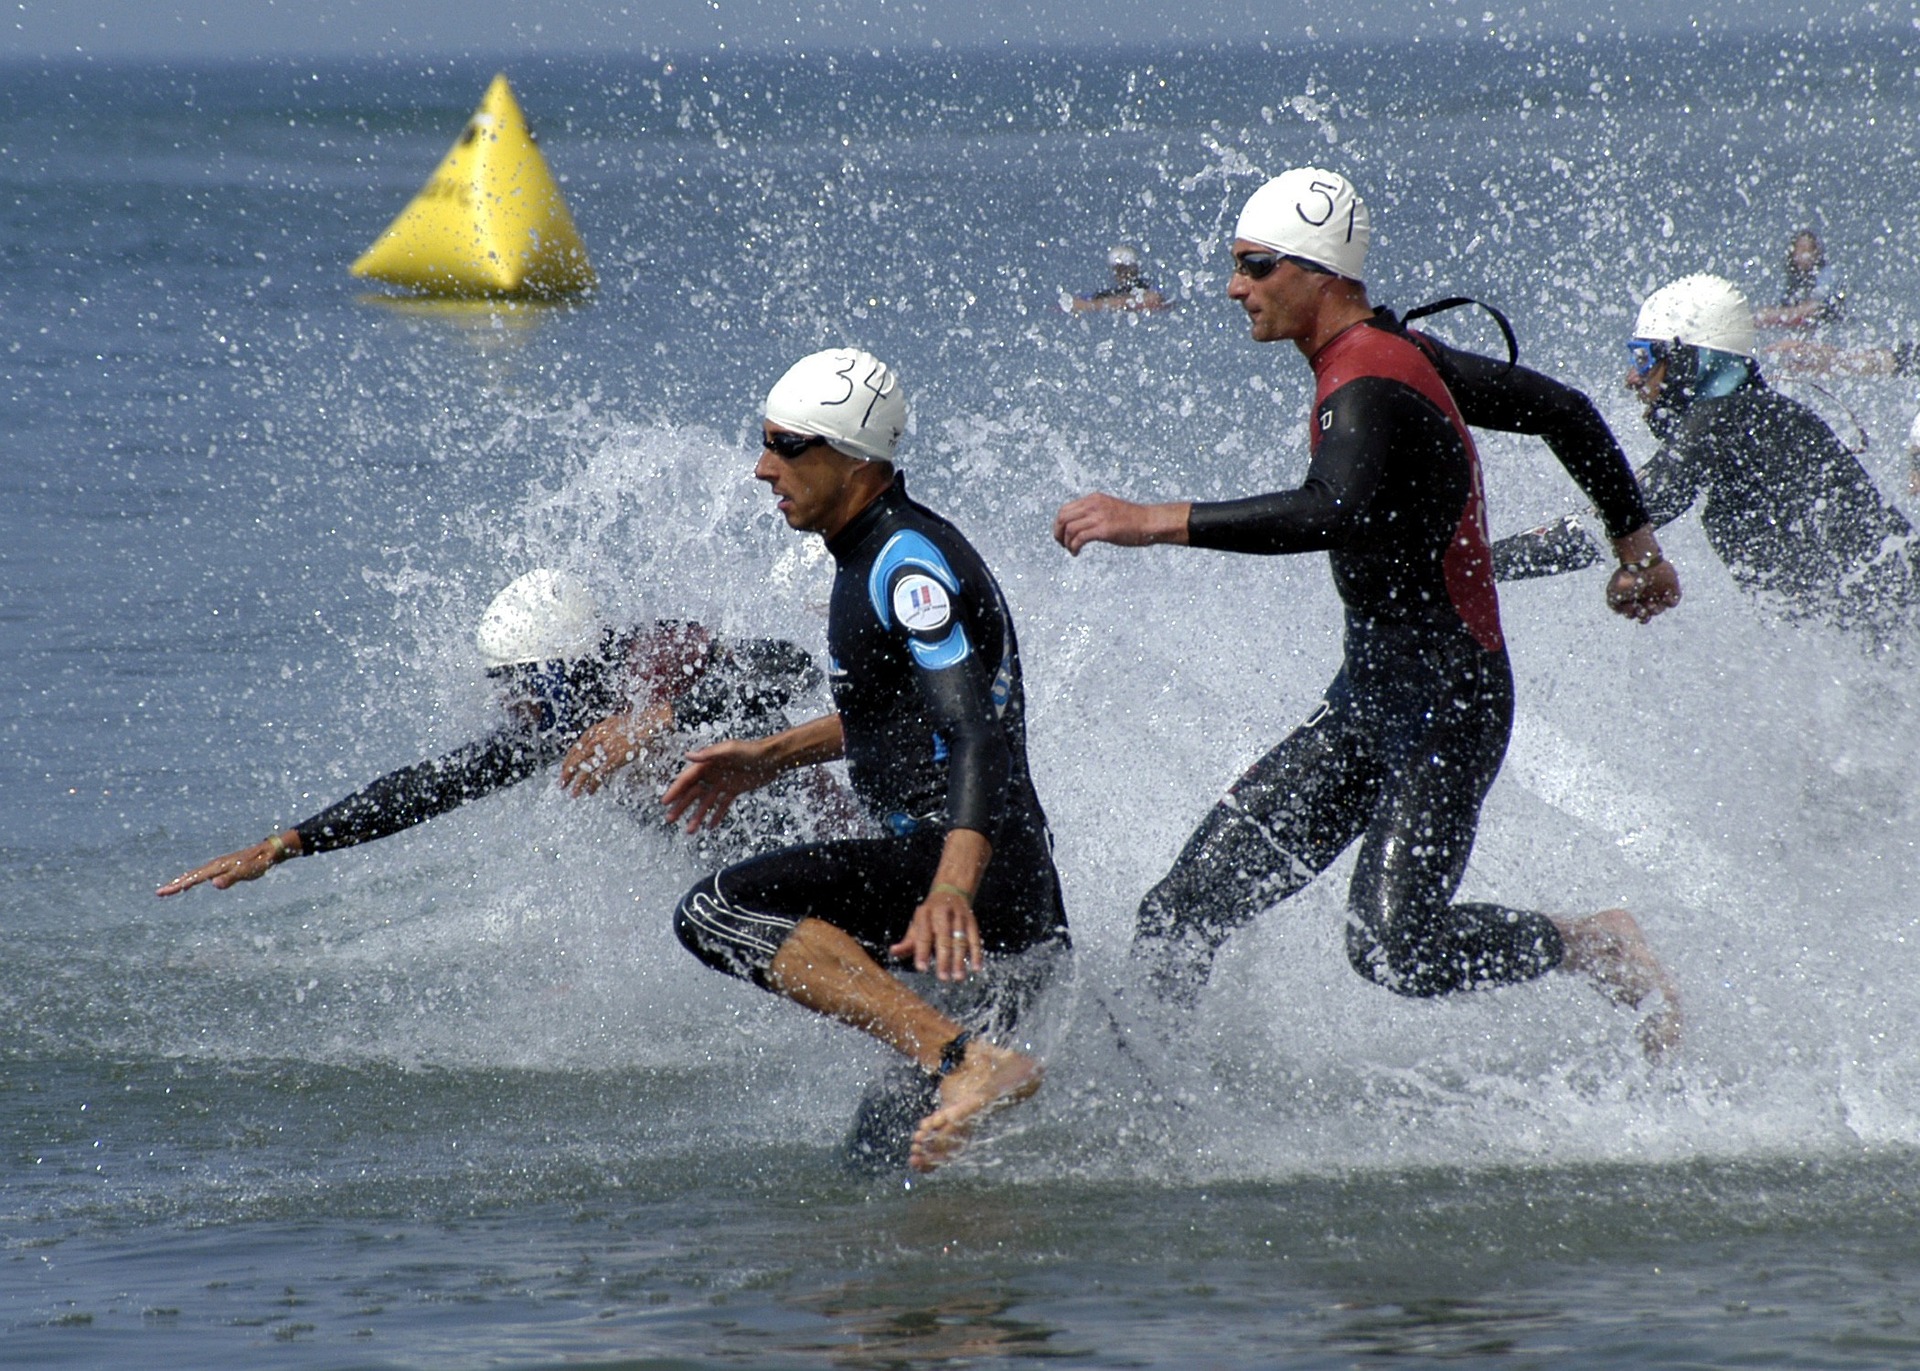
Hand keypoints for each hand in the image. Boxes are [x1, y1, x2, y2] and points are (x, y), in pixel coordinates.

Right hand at [155, 832, 295, 896]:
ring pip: (195, 874)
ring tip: (169, 890)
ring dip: (181, 881)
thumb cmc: (259, 863)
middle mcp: (215, 864)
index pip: (194, 878)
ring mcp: (218, 864)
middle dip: (175, 884)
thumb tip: (213, 885)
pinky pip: (202, 874)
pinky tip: (189, 885)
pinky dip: (192, 879)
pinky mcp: (222, 866)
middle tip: (159, 893)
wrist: (268, 851)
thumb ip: (231, 879)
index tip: (164, 892)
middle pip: (191, 875)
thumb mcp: (247, 872)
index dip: (179, 885)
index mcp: (218, 866)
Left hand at [560, 713, 647, 796]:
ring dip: (578, 783)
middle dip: (567, 774)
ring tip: (574, 793)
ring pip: (586, 770)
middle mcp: (596, 741)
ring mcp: (604, 751)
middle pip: (576, 760)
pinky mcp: (613, 760)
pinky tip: (590, 791)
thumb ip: (599, 734)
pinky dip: (593, 785)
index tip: (564, 770)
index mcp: (593, 732)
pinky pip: (599, 775)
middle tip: (562, 784)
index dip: (568, 761)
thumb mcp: (610, 724)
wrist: (644, 725)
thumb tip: (592, 742)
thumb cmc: (631, 724)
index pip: (575, 749)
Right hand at [660, 739, 778, 831]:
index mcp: (708, 763)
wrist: (773, 758)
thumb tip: (688, 755)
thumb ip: (709, 754)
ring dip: (697, 816)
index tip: (665, 802)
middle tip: (670, 820)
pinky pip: (722, 805)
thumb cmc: (752, 751)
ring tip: (689, 831)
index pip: (687, 779)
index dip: (675, 790)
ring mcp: (723, 783)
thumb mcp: (730, 750)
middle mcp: (713, 773)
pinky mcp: (734, 790)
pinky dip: (716, 815)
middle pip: (693, 793)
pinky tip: (709, 827)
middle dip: (681, 806)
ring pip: (706, 803)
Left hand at [890, 886, 982, 981]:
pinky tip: (976, 968)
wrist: (950, 891)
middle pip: (944, 937)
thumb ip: (907, 942)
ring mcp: (958, 916)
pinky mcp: (971, 920)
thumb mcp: (916, 925)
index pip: (923, 935)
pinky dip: (976, 953)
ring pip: (960, 939)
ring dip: (960, 959)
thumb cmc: (930, 917)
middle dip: (943, 958)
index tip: (921, 968)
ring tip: (958, 977)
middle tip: (943, 978)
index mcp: (924, 914)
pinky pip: (975, 938)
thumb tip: (893, 952)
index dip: (922, 952)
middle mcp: (942, 913)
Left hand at [1052, 493, 1188, 555]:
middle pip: (1063, 517)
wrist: (1149, 522)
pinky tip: (1076, 553)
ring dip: (1066, 543)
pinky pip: (1079, 538)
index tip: (1061, 536)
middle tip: (1062, 544)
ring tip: (1071, 550)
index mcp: (1093, 499)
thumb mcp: (1109, 510)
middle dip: (1058, 533)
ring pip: (1069, 529)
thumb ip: (1094, 513)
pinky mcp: (1103, 529)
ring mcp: (1098, 516)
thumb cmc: (1132, 520)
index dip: (1058, 524)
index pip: (1065, 509)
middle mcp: (1093, 505)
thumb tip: (1079, 525)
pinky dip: (1073, 547)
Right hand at [1606, 559, 1681, 621]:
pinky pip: (1673, 601)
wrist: (1640, 561)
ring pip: (1659, 609)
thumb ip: (1613, 605)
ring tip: (1651, 605)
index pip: (1633, 613)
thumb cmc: (1626, 577)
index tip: (1630, 606)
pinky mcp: (1671, 588)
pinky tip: (1664, 597)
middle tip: (1641, 610)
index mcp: (1632, 597)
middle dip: (1644, 617)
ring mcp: (1658, 593)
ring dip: (1655, 611)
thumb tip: (1620, 612)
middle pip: (1647, 615)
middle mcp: (1645, 596)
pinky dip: (1670, 602)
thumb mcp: (1612, 592)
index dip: (1631, 613)